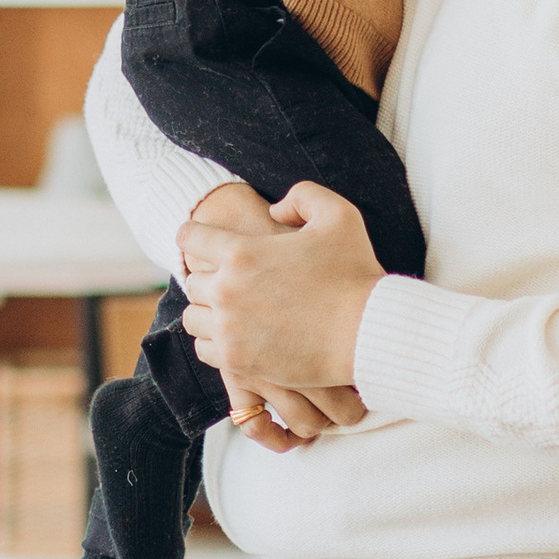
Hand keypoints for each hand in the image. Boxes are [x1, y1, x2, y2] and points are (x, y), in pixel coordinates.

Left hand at [181, 181, 385, 406]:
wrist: (368, 333)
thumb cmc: (356, 273)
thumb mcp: (339, 215)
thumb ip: (302, 197)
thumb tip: (274, 210)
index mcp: (241, 252)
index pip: (189, 237)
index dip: (194, 235)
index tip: (200, 241)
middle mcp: (227, 290)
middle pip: (192, 282)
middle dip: (208, 278)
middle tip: (228, 280)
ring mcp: (229, 329)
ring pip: (193, 318)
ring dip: (208, 312)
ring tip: (229, 311)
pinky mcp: (239, 361)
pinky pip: (205, 350)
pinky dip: (215, 343)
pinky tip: (235, 337)